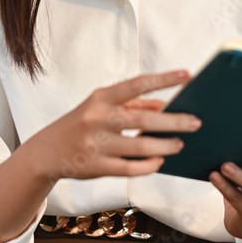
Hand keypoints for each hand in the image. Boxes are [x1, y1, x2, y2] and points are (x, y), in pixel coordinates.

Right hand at [22, 69, 200, 182]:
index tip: (188, 75)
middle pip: (143, 119)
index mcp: (100, 98)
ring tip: (180, 145)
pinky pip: (131, 168)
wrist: (45, 152)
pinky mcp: (97, 167)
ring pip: (140, 146)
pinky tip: (159, 161)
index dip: (163, 79)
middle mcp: (98, 118)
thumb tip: (164, 105)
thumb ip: (131, 104)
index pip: (137, 84)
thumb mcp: (100, 107)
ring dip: (165, 146)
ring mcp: (97, 144)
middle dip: (174, 121)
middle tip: (196, 123)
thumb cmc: (79, 124)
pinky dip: (149, 165)